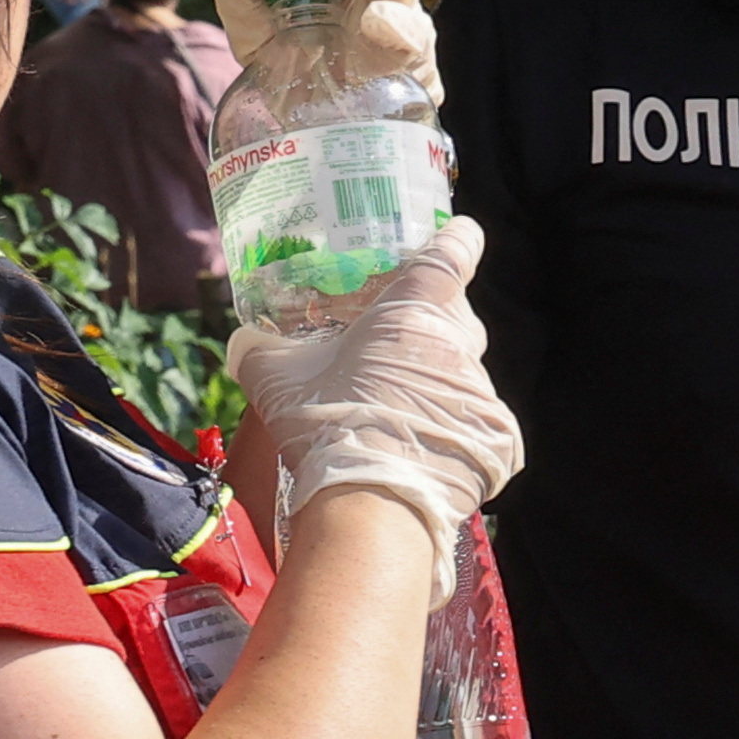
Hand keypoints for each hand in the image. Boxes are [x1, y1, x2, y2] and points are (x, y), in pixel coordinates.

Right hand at [224, 218, 522, 583]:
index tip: (457, 233)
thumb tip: (242, 343)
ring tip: (394, 407)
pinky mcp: (496, 437)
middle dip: (429, 321)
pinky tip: (418, 448)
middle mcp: (457, 345)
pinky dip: (451, 429)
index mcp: (413, 312)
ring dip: (432, 381)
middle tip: (393, 339)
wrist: (372, 504)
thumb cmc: (324, 425)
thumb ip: (261, 352)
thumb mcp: (278, 381)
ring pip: (460, 372)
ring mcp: (481, 392)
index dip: (456, 240)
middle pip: (454, 316)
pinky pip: (475, 422)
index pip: (451, 255)